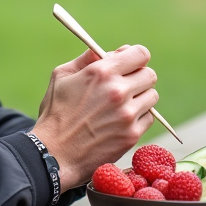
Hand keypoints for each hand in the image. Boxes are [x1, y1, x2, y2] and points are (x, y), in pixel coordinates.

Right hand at [29, 45, 157, 191]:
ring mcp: (127, 114)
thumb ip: (85, 59)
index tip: (130, 64)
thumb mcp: (61, 77)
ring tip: (122, 105)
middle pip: (149, 75)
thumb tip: (102, 52)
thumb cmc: (55, 114)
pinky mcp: (132, 134)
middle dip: (138, 77)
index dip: (135, 57)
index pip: (140, 54)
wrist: (54, 154)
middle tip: (125, 86)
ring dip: (140, 98)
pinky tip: (120, 121)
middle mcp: (118, 90)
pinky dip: (138, 118)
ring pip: (151, 97)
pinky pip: (148, 118)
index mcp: (102, 72)